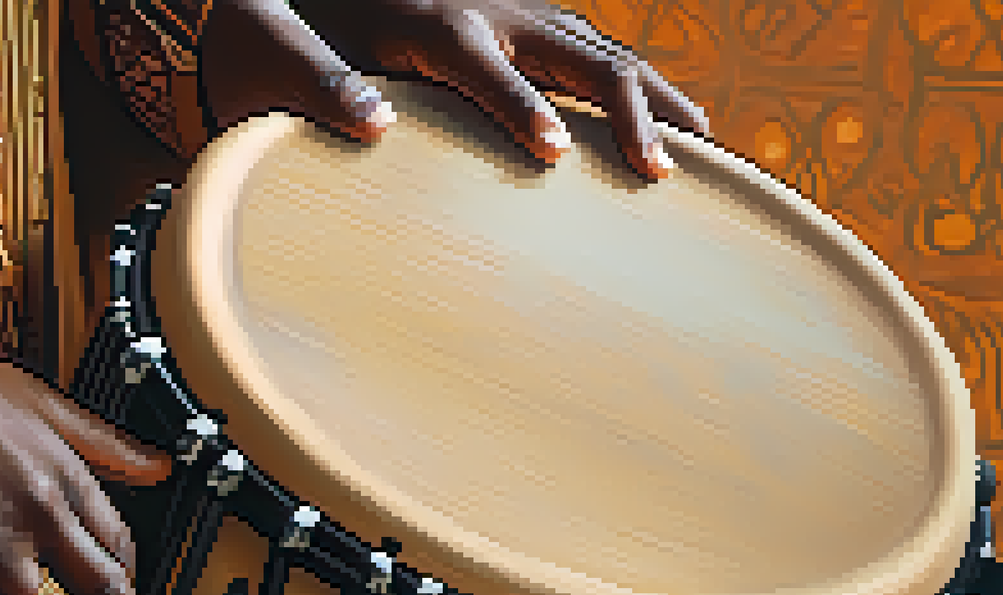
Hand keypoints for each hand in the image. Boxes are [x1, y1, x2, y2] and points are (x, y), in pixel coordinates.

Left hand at [200, 0, 710, 177]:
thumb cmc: (307, 26)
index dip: (519, 105)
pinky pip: (599, 54)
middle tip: (664, 171)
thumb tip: (372, 126)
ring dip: (654, 101)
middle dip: (626, 108)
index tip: (552, 154)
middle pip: (576, 52)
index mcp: (436, 23)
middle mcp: (492, 11)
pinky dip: (642, 92)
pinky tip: (673, 133)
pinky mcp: (533, 25)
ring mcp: (521, 14)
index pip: (485, 66)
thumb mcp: (300, 54)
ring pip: (605, 51)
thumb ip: (329, 87)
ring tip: (702, 158)